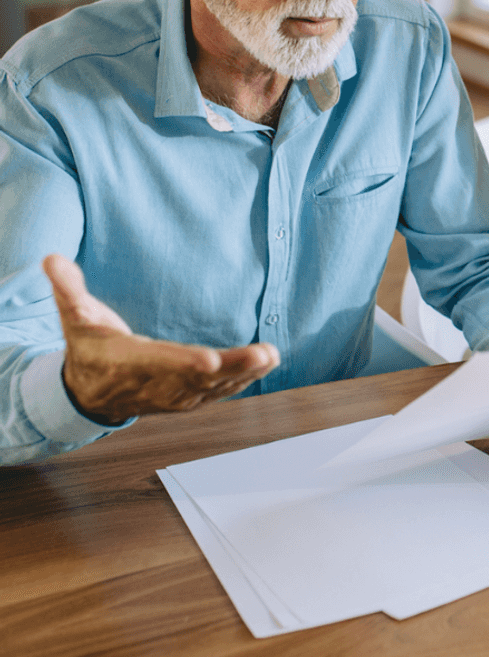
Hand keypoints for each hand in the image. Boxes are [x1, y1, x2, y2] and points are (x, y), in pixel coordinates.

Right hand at [43, 254, 279, 424]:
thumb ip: (67, 289)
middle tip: (262, 354)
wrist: (92, 393)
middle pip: (199, 377)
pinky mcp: (191, 397)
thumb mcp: (73, 318)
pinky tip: (267, 363)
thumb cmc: (88, 348)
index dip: (184, 363)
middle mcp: (156, 384)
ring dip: (246, 373)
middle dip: (232, 367)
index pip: (160, 363)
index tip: (210, 360)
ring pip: (216, 386)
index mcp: (128, 363)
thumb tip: (51, 259)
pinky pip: (222, 390)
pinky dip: (245, 379)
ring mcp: (176, 394)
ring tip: (271, 356)